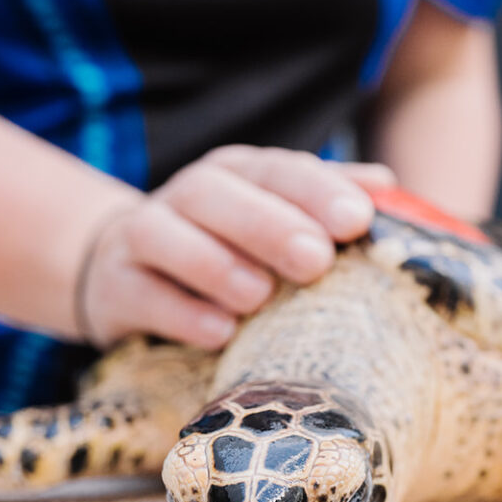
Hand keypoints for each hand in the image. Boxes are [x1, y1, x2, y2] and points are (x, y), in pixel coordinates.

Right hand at [75, 145, 394, 347]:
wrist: (124, 273)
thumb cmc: (228, 250)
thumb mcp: (277, 219)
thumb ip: (327, 203)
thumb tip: (386, 186)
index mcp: (236, 174)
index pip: (274, 169)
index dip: (316, 190)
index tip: (358, 220)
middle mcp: (185, 197)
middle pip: (216, 194)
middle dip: (268, 225)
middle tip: (315, 259)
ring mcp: (140, 240)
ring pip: (166, 237)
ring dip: (216, 266)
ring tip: (260, 296)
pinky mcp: (114, 289)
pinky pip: (141, 295)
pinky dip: (180, 313)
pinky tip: (220, 332)